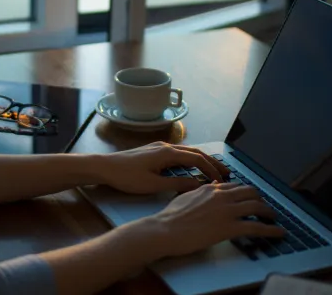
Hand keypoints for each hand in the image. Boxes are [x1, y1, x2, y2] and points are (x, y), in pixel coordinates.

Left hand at [99, 141, 229, 194]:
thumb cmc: (127, 177)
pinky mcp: (153, 150)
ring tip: (213, 170)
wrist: (105, 167)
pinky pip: (178, 153)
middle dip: (212, 162)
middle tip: (226, 173)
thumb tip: (198, 185)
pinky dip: (190, 159)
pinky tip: (192, 168)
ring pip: (187, 152)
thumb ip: (177, 184)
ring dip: (201, 160)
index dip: (211, 169)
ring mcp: (159, 147)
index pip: (197, 159)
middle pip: (195, 152)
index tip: (222, 181)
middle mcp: (166, 146)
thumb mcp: (153, 185)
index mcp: (168, 153)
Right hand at [141, 183, 285, 258]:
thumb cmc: (171, 216)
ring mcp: (227, 211)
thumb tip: (212, 185)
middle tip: (265, 208)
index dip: (247, 193)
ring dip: (269, 213)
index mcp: (211, 189)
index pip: (236, 186)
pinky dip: (271, 230)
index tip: (251, 198)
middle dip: (261, 199)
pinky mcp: (230, 227)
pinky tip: (279, 233)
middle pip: (251, 193)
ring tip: (274, 219)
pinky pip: (257, 227)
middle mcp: (222, 196)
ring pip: (257, 207)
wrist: (166, 229)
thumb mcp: (186, 196)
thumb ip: (201, 191)